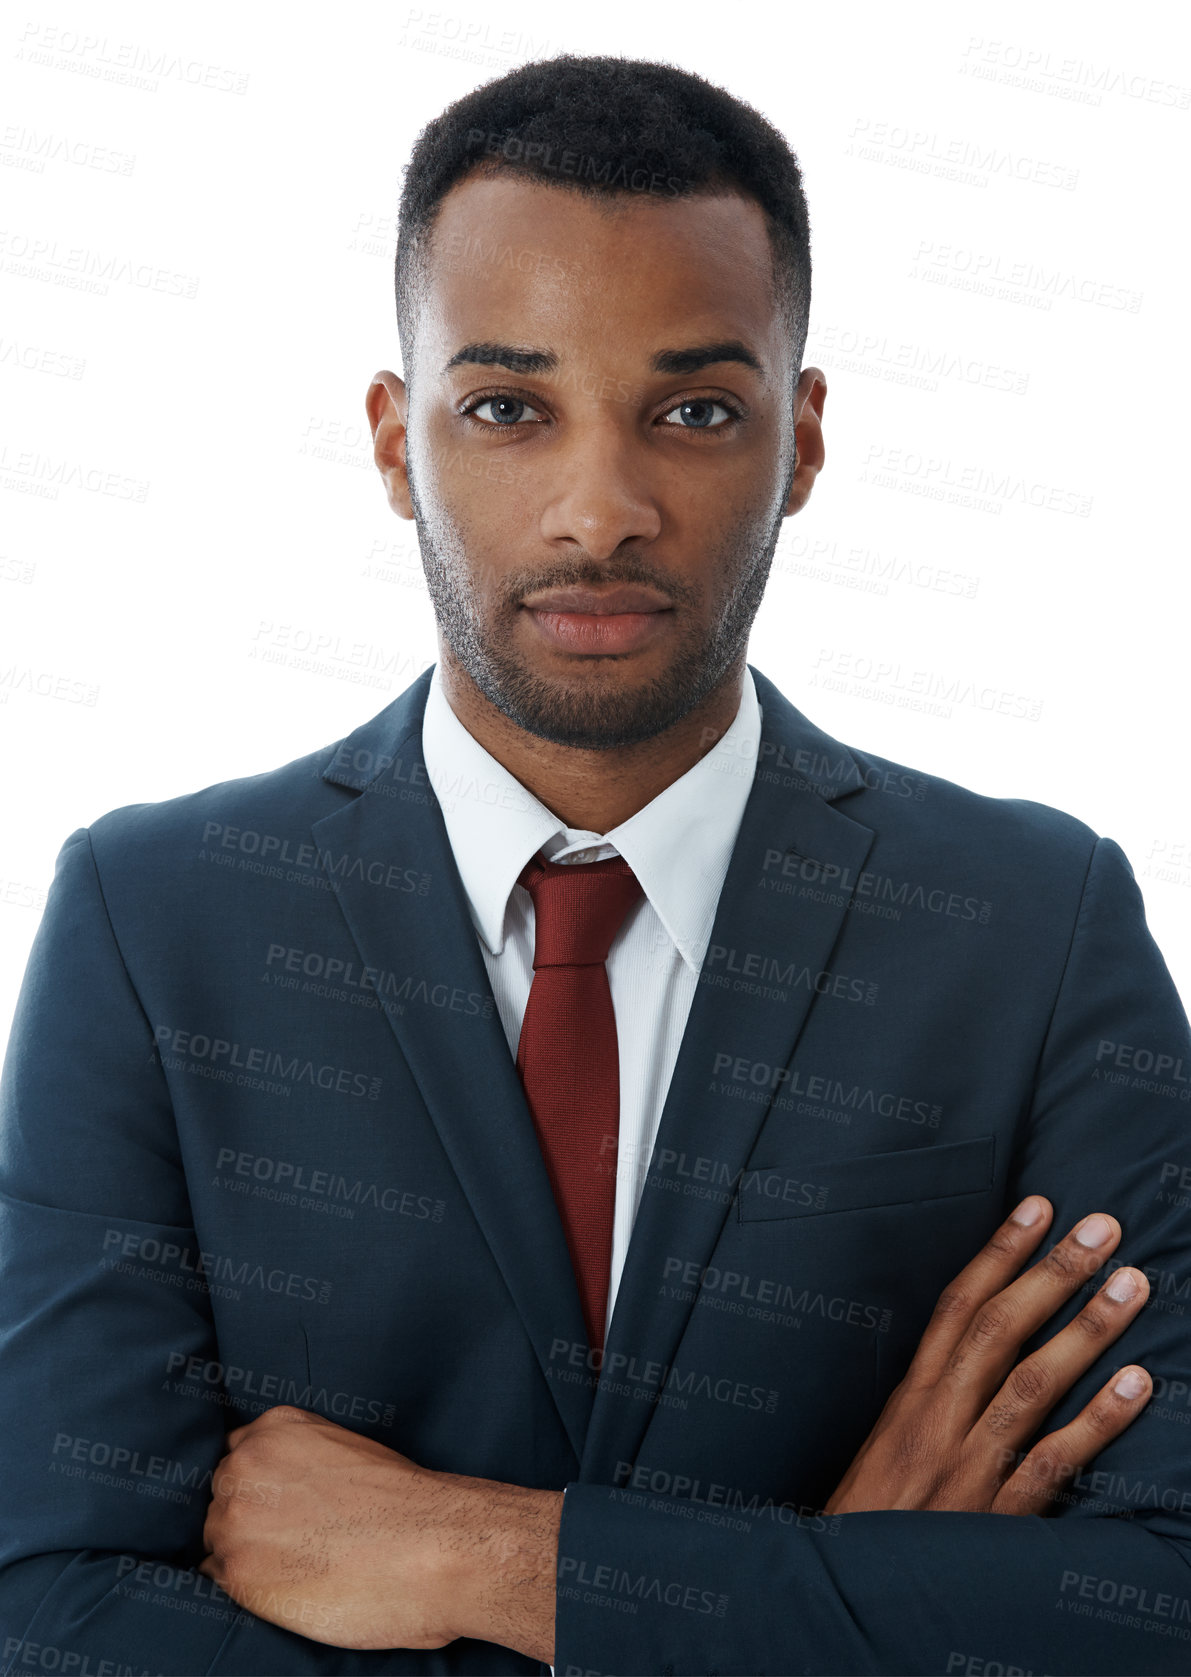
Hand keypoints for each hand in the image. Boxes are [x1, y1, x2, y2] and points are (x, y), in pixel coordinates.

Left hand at [197, 1405, 458, 1648]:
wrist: (430, 1546)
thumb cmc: (403, 1503)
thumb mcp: (347, 1448)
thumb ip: (300, 1459)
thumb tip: (280, 1490)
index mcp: (276, 1427)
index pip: (240, 1452)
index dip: (260, 1484)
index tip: (277, 1503)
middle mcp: (246, 1464)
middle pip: (223, 1494)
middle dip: (248, 1516)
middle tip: (288, 1540)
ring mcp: (236, 1517)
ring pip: (216, 1537)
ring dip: (242, 1552)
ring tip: (288, 1566)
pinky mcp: (238, 1572)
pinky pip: (214, 1578)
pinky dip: (240, 1586)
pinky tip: (277, 1587)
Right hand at [823, 1196, 1152, 1515]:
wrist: (842, 1589)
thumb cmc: (870, 1515)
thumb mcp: (887, 1442)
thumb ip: (931, 1397)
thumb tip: (974, 1348)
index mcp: (910, 1395)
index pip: (958, 1305)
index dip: (999, 1252)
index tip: (1037, 1207)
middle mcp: (938, 1417)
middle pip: (1000, 1328)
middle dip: (1052, 1271)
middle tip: (1101, 1226)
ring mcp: (968, 1464)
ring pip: (1032, 1382)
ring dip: (1086, 1329)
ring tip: (1130, 1283)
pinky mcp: (995, 1515)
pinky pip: (1054, 1461)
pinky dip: (1099, 1423)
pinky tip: (1138, 1386)